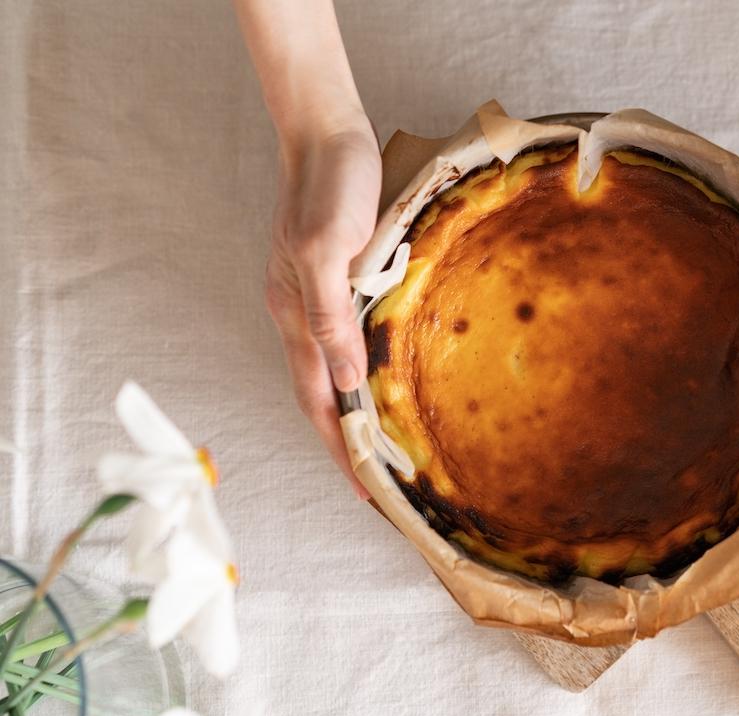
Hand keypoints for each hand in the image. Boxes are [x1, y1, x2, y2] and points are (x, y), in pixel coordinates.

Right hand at [264, 112, 380, 498]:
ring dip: (349, 413)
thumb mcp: (328, 248)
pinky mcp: (333, 282)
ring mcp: (313, 299)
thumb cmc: (332, 186)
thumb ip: (331, 314)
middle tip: (373, 486)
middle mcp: (299, 315)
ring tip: (375, 448)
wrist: (327, 135)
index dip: (340, 446)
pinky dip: (357, 374)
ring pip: (329, 372)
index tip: (364, 490)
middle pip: (319, 396)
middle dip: (342, 444)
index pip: (319, 399)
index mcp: (295, 314)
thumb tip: (346, 380)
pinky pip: (341, 341)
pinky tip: (376, 381)